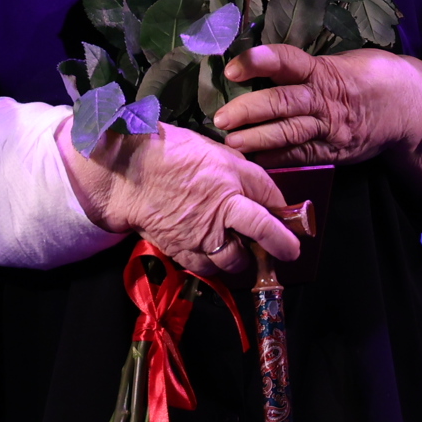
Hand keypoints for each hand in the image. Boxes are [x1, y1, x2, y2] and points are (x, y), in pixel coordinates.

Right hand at [58, 120, 299, 277]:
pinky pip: (206, 269)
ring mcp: (197, 239)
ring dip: (239, 258)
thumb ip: (249, 177)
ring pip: (230, 263)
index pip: (266, 220)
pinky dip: (214, 264)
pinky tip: (212, 252)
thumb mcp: (219, 154)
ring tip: (237, 245)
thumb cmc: (173, 153)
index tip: (295, 243)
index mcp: (229, 191)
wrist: (127, 172)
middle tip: (269, 246)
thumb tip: (269, 197)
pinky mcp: (179, 251)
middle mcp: (216, 220)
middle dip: (267, 251)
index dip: (285, 236)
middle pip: (253, 247)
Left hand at [213, 44, 421, 184]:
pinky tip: (253, 161)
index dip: (260, 62)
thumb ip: (306, 67)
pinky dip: (275, 159)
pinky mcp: (333, 153)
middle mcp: (326, 100)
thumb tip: (260, 66)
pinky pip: (300, 156)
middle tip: (220, 117)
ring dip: (257, 139)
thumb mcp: (342, 61)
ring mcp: (330, 130)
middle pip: (284, 102)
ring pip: (289, 133)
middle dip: (249, 110)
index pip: (290, 62)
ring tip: (230, 143)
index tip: (233, 68)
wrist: (409, 109)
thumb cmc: (368, 76)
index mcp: (327, 71)